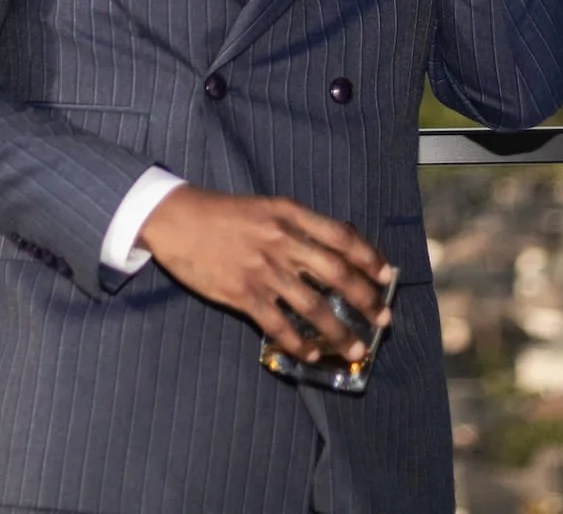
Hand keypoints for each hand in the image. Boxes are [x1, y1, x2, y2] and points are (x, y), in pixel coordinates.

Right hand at [139, 185, 392, 362]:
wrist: (176, 219)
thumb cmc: (223, 213)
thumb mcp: (266, 208)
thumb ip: (298, 226)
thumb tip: (335, 251)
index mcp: (289, 214)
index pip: (341, 236)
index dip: (369, 257)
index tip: (387, 275)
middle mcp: (281, 240)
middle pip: (336, 273)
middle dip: (365, 299)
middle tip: (384, 319)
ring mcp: (263, 269)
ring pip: (313, 305)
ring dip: (339, 332)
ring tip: (357, 348)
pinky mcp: (242, 293)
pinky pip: (279, 324)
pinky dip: (299, 343)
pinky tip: (311, 355)